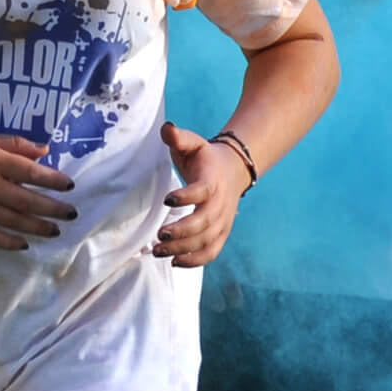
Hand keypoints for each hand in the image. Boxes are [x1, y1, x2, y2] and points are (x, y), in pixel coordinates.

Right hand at [0, 131, 76, 250]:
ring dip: (37, 227)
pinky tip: (24, 244)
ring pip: (13, 221)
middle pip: (27, 201)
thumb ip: (13, 144)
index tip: (70, 185)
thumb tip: (44, 151)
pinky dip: (9, 242)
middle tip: (71, 213)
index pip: (31, 172)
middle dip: (53, 208)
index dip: (53, 180)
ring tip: (54, 230)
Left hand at [154, 122, 251, 266]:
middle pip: (204, 222)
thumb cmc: (204, 157)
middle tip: (159, 235)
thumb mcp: (193, 143)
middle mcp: (220, 204)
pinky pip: (211, 252)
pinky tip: (175, 262)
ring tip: (158, 251)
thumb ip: (179, 137)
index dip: (186, 196)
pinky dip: (195, 261)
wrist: (233, 170)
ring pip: (206, 240)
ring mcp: (222, 222)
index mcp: (212, 181)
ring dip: (183, 249)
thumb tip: (167, 128)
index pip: (202, 191)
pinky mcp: (221, 233)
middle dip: (182, 231)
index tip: (167, 199)